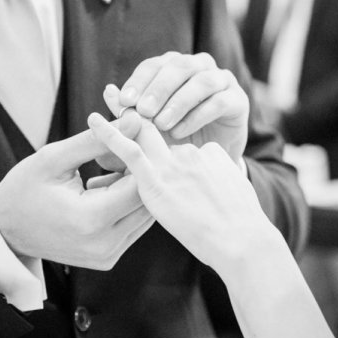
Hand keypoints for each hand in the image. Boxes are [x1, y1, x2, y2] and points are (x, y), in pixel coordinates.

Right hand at [0, 116, 153, 269]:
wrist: (4, 230)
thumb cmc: (24, 188)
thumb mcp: (55, 157)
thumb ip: (98, 140)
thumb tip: (135, 119)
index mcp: (91, 220)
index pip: (139, 185)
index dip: (138, 158)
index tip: (126, 138)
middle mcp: (105, 245)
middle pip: (147, 202)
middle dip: (140, 172)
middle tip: (120, 149)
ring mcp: (107, 256)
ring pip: (144, 215)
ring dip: (135, 188)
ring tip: (109, 167)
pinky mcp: (107, 259)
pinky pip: (132, 226)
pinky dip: (127, 204)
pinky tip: (106, 187)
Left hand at [87, 111, 277, 277]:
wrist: (244, 242)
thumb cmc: (241, 226)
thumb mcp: (233, 190)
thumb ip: (214, 177)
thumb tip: (203, 176)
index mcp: (206, 153)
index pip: (175, 139)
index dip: (156, 126)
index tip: (143, 120)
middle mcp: (190, 151)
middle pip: (157, 125)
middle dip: (137, 109)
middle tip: (112, 95)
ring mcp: (175, 163)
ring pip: (142, 134)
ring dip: (124, 119)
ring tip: (107, 103)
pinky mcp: (159, 179)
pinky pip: (128, 150)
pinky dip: (109, 133)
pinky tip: (94, 121)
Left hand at [105, 51, 248, 162]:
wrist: (208, 163)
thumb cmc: (172, 141)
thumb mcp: (146, 131)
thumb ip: (128, 114)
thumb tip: (108, 92)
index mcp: (174, 66)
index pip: (154, 65)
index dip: (139, 81)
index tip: (123, 102)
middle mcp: (199, 67)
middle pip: (178, 66)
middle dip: (158, 88)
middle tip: (142, 110)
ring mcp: (222, 81)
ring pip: (201, 81)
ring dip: (178, 101)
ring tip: (161, 124)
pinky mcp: (238, 100)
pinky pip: (219, 101)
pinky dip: (197, 116)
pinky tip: (181, 133)